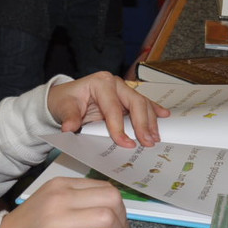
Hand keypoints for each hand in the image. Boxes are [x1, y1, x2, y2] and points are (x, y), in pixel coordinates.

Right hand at [0, 177, 128, 227]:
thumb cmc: (31, 225)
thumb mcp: (52, 201)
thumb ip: (77, 198)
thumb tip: (112, 205)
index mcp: (60, 184)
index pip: (104, 187)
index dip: (120, 206)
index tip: (120, 220)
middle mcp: (58, 197)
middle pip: (110, 199)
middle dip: (122, 219)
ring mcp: (54, 218)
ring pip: (104, 217)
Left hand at [47, 72, 168, 147]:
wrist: (65, 97)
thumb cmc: (66, 100)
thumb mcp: (63, 107)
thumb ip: (68, 117)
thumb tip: (69, 128)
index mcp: (100, 83)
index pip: (113, 108)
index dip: (119, 127)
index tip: (125, 143)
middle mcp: (114, 84)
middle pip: (135, 102)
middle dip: (142, 123)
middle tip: (147, 142)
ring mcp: (123, 89)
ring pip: (142, 103)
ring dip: (151, 121)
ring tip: (155, 138)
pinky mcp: (126, 97)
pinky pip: (144, 102)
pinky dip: (154, 110)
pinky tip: (164, 116)